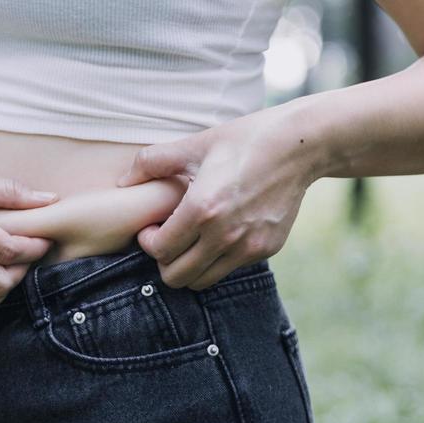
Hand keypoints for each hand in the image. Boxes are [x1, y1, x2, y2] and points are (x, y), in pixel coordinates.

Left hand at [114, 99, 320, 289]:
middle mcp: (224, 235)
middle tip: (168, 241)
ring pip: (202, 281)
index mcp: (202, 209)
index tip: (153, 229)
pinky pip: (229, 268)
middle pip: (176, 277)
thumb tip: (123, 181)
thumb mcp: (197, 144)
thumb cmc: (245, 141)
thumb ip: (154, 161)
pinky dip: (218, 259)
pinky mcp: (264, 251)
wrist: (300, 147)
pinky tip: (220, 235)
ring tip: (191, 242)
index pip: (160, 251)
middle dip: (165, 262)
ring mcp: (247, 247)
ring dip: (190, 267)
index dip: (149, 243)